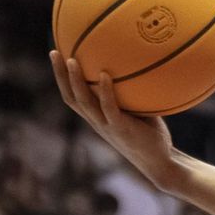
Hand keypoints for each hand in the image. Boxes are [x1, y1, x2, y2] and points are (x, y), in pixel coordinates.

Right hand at [50, 51, 174, 182]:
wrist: (159, 161)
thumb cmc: (150, 134)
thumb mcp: (138, 109)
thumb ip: (132, 92)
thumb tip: (139, 62)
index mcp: (96, 117)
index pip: (72, 96)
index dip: (62, 79)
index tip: (57, 56)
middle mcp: (96, 122)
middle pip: (70, 97)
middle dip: (59, 75)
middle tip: (54, 52)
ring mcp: (106, 126)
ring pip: (84, 102)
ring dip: (76, 81)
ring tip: (73, 60)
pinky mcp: (121, 129)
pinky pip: (109, 108)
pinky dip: (105, 92)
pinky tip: (103, 75)